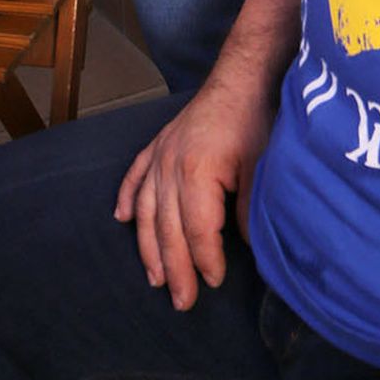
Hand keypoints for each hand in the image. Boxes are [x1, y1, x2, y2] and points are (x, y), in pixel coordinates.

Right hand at [113, 59, 274, 308]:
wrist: (241, 76)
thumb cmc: (254, 120)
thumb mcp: (261, 167)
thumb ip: (249, 210)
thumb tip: (247, 247)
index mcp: (197, 174)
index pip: (198, 231)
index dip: (206, 260)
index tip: (215, 282)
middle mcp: (170, 168)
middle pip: (167, 229)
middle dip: (174, 269)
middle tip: (181, 302)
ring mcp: (160, 155)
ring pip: (145, 210)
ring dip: (147, 247)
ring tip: (153, 278)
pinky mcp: (157, 144)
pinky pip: (135, 176)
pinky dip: (125, 198)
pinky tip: (119, 219)